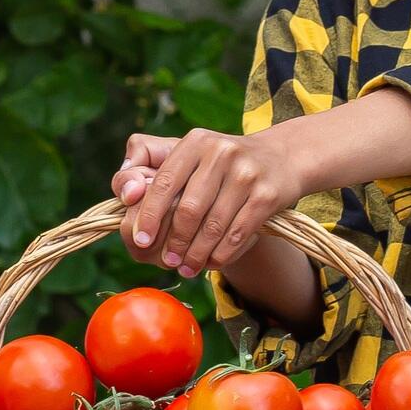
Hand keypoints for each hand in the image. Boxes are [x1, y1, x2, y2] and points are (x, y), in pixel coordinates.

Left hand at [113, 127, 302, 280]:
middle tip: (168, 261)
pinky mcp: (267, 195)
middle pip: (188, 209)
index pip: (164, 182)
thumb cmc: (223, 162)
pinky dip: (222, 253)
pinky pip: (238, 233)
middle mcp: (221, 152)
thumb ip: (150, 164)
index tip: (140, 240)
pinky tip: (212, 262)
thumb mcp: (191, 151)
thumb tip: (127, 193)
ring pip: (213, 226)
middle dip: (175, 241)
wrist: (283, 157)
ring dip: (197, 253)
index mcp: (196, 142)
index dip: (149, 215)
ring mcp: (247, 173)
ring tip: (187, 267)